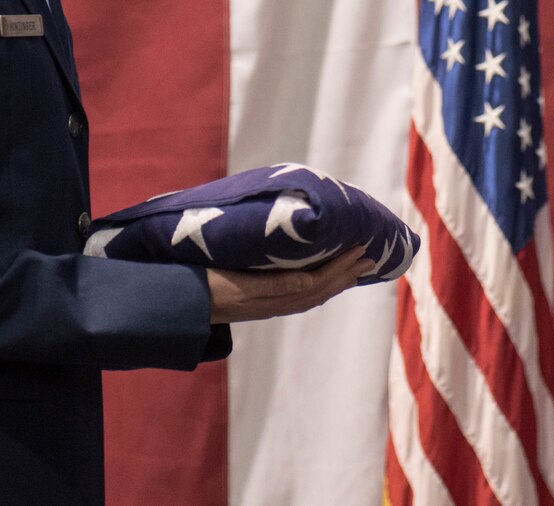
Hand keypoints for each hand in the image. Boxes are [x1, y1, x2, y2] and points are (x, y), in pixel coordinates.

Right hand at [206, 247, 371, 323]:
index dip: (340, 266)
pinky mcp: (264, 301)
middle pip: (321, 288)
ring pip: (314, 293)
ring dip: (337, 280)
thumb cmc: (207, 288)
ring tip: (358, 268)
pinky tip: (325, 279)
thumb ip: (273, 285)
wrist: (183, 304)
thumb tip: (308, 283)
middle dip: (346, 272)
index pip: (318, 281)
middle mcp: (278, 302)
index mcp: (275, 297)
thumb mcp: (239, 286)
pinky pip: (301, 295)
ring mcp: (272, 303)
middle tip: (370, 256)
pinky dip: (319, 286)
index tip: (359, 249)